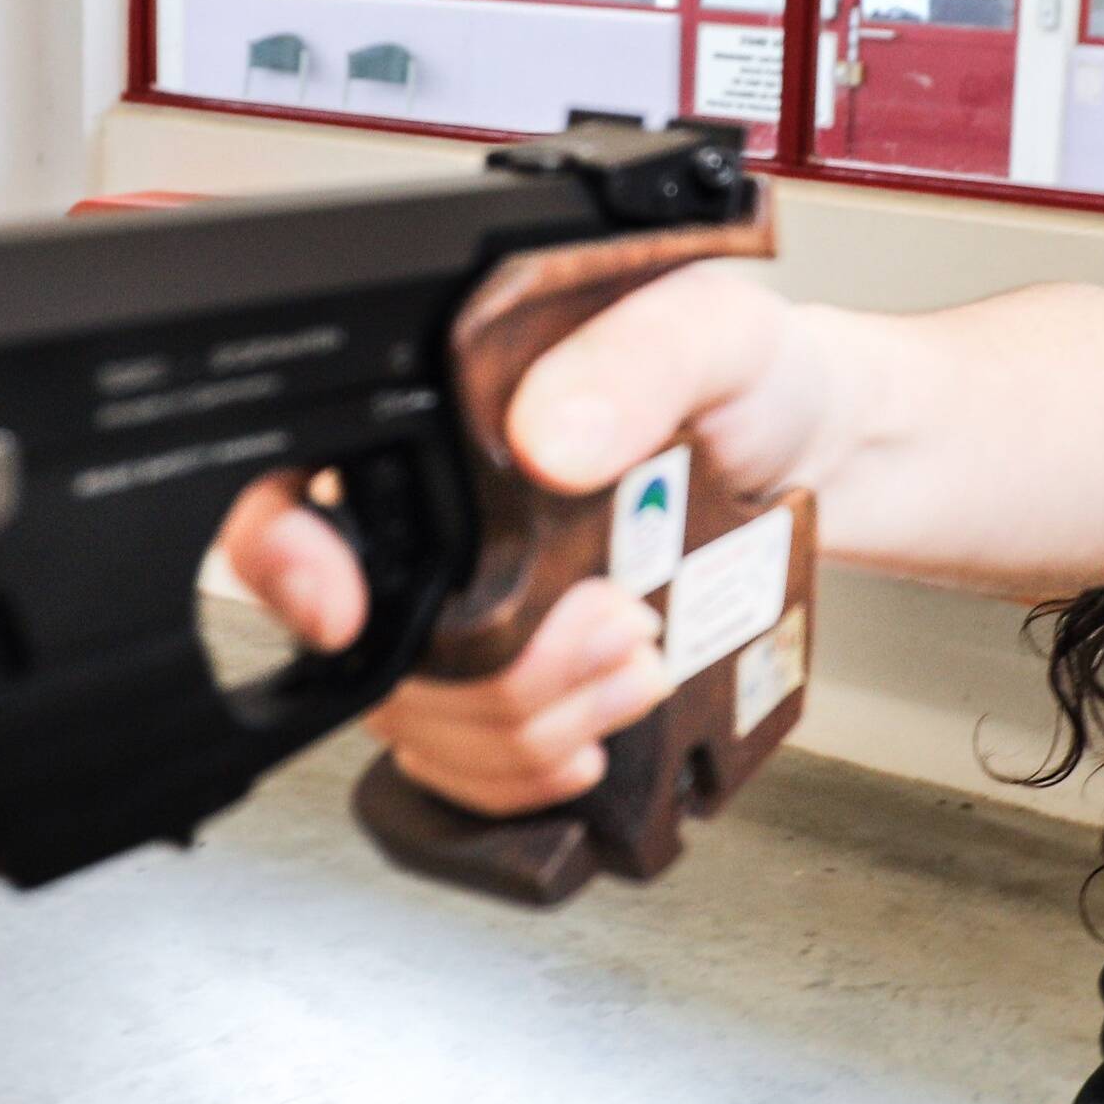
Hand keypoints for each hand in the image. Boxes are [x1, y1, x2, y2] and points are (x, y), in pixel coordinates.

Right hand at [210, 260, 831, 815]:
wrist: (823, 452)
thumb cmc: (751, 374)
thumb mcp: (708, 331)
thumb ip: (633, 359)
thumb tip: (543, 435)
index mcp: (428, 408)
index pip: (284, 483)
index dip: (279, 555)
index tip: (347, 610)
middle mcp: (422, 514)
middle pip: (364, 637)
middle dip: (488, 664)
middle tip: (613, 623)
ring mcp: (457, 608)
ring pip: (415, 716)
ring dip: (526, 721)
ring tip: (634, 664)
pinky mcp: (508, 679)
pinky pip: (464, 765)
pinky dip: (522, 773)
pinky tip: (588, 740)